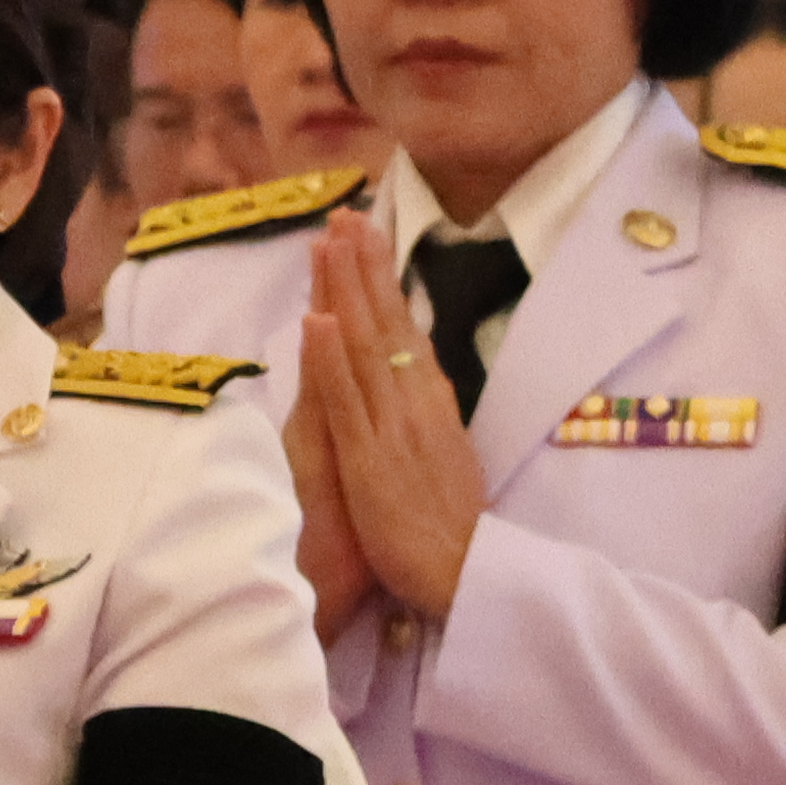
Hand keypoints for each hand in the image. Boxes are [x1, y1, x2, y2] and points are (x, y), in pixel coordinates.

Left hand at [300, 231, 488, 618]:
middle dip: (365, 264)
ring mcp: (394, 426)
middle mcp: (417, 403)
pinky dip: (332, 358)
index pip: (403, 327)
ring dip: (346, 290)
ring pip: (364, 346)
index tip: (367, 234)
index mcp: (433, 402)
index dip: (383, 279)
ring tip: (330, 240)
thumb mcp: (444, 458)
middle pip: (386, 321)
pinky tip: (319, 319)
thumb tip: (421, 386)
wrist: (466, 573)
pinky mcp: (372, 458)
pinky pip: (347, 400)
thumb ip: (426, 419)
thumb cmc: (450, 527)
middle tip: (347, 211)